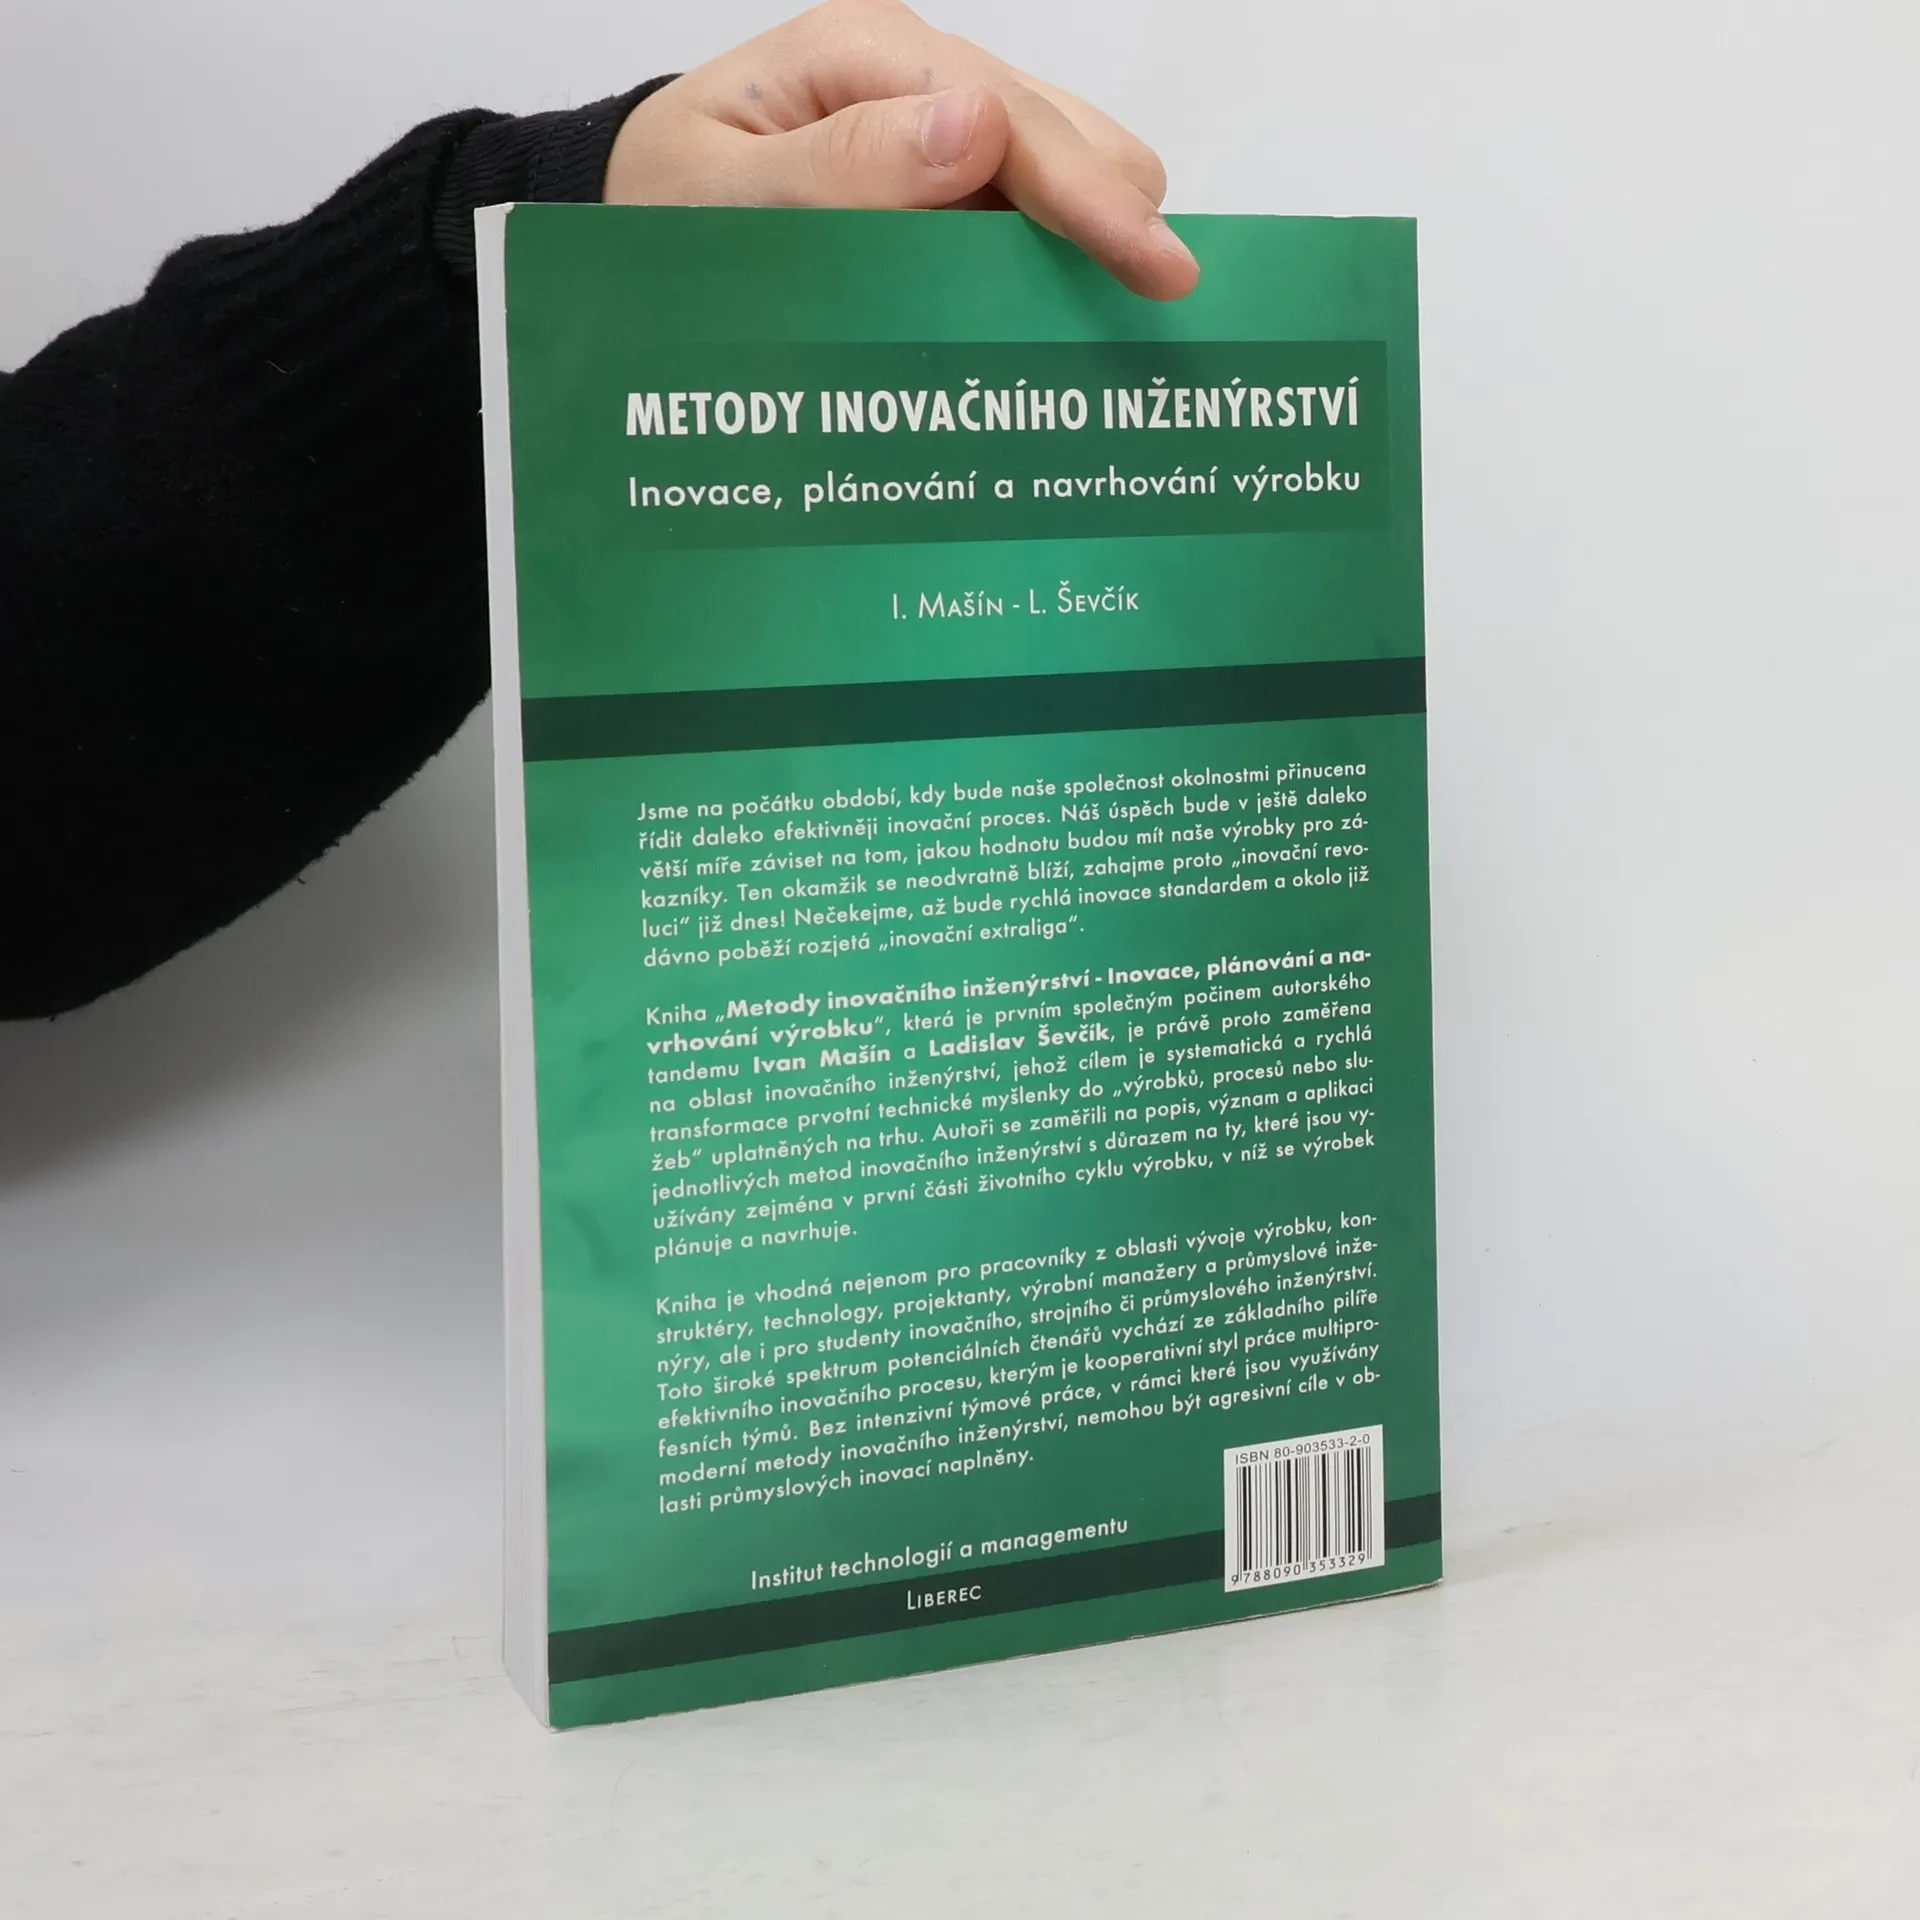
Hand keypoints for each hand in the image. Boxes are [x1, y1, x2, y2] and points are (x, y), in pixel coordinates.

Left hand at [604, 0, 1197, 300]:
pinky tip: (1060, 326)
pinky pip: (1025, 221)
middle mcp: (916, 78)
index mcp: (863, 54)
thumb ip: (839, 169)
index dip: (1092, 197)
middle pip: (1068, 136)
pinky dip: (1051, 270)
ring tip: (1112, 334)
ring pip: (1065, 176)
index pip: (1013, 118)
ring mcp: (936, 131)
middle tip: (1147, 320)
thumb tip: (979, 127)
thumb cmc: (660, 206)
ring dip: (1086, 250)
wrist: (630, 221)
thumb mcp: (721, 195)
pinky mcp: (942, 186)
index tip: (1159, 269)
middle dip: (1109, 223)